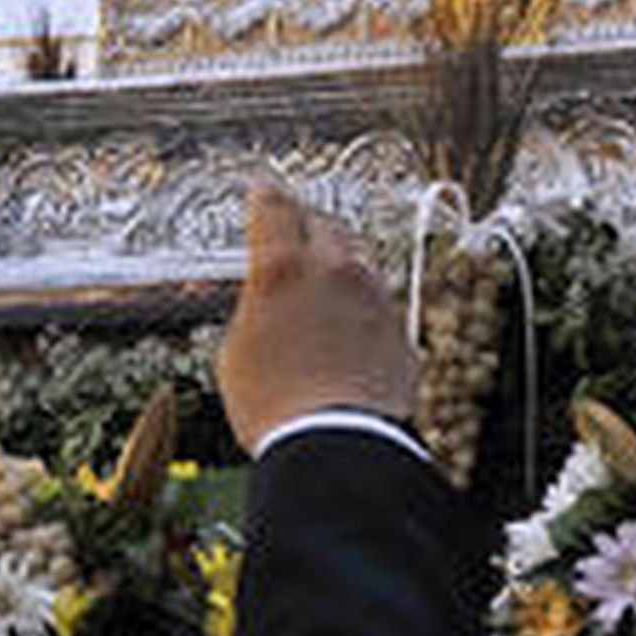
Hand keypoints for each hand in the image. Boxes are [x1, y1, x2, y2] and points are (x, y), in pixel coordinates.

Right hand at [216, 184, 416, 452]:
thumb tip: (263, 305)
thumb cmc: (276, 406)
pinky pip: (380, 307)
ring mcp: (374, 299)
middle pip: (325, 225)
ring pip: (358, 264)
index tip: (263, 190)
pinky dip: (363, 311)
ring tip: (322, 291)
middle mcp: (335, 271)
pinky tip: (348, 334)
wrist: (338, 445)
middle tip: (294, 236)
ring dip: (340, 268)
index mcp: (283, 268)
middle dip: (308, 225)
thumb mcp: (236, 353)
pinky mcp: (399, 332)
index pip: (274, 208)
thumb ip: (253, 311)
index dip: (266, 196)